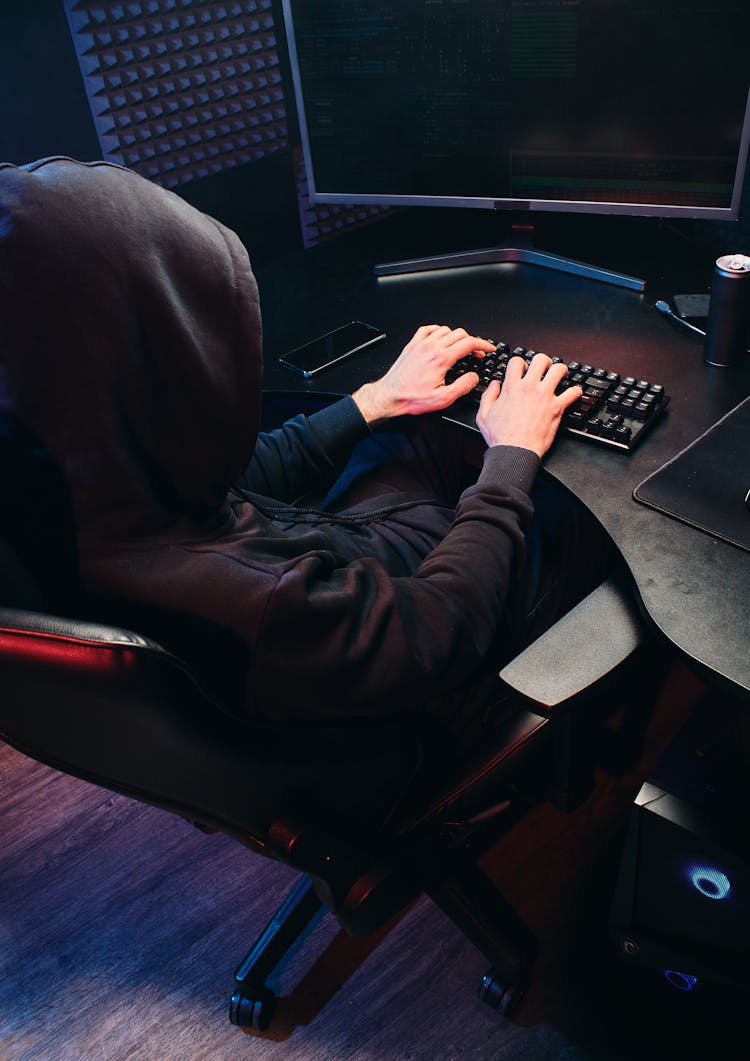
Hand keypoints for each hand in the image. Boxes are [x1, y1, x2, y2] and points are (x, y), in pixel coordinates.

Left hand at [353, 324, 495, 424]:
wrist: (389, 396)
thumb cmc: (411, 398)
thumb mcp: (442, 399)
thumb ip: (462, 386)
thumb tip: (473, 377)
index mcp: (441, 359)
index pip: (468, 343)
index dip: (483, 344)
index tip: (488, 349)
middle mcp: (431, 348)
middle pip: (459, 334)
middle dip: (472, 341)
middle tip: (477, 352)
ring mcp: (420, 344)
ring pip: (445, 330)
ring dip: (457, 336)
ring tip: (461, 346)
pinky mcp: (412, 345)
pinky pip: (428, 329)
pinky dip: (438, 330)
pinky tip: (441, 338)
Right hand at [476, 353, 581, 456]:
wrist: (514, 452)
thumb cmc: (500, 437)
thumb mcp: (483, 415)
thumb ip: (488, 396)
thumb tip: (494, 384)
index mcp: (511, 387)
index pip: (517, 361)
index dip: (521, 363)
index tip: (523, 370)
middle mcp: (529, 388)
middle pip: (541, 359)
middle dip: (544, 362)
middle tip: (545, 369)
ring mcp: (544, 396)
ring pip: (559, 370)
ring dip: (561, 371)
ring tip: (560, 377)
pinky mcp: (556, 407)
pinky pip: (573, 392)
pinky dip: (576, 392)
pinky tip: (573, 394)